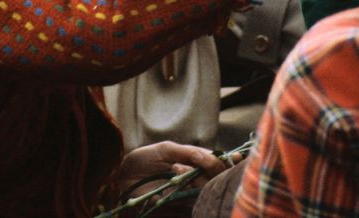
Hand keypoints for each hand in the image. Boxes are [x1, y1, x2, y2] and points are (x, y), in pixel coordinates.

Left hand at [116, 141, 232, 197]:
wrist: (122, 176)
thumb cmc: (144, 160)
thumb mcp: (167, 149)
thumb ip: (189, 152)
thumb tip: (210, 154)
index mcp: (196, 165)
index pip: (221, 166)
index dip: (231, 163)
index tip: (236, 157)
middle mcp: (197, 182)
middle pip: (219, 179)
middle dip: (212, 167)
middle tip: (196, 158)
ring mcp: (189, 197)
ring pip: (207, 190)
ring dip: (195, 177)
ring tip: (175, 167)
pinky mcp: (179, 209)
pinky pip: (193, 203)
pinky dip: (187, 189)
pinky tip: (175, 177)